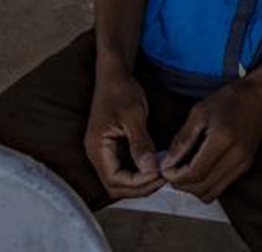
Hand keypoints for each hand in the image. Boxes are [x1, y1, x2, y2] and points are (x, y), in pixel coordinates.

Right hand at [83, 72, 164, 199]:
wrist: (114, 75)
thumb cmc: (120, 90)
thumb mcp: (133, 115)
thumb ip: (140, 143)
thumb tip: (150, 169)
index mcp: (97, 148)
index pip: (115, 179)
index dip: (138, 183)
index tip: (159, 175)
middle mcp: (97, 154)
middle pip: (116, 185)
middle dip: (140, 186)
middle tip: (164, 177)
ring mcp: (104, 153)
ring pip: (120, 180)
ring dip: (141, 181)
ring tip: (162, 173)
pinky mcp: (112, 149)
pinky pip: (124, 169)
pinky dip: (139, 172)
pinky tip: (155, 165)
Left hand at [159, 78, 261, 203]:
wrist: (261, 98)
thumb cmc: (230, 99)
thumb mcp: (199, 112)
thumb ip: (182, 139)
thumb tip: (166, 163)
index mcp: (223, 139)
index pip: (195, 173)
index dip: (175, 176)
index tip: (164, 168)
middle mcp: (236, 156)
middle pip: (202, 188)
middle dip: (181, 184)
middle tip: (171, 170)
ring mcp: (243, 164)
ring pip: (211, 193)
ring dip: (193, 188)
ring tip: (183, 171)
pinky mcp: (245, 168)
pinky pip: (220, 188)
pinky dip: (205, 185)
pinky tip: (198, 169)